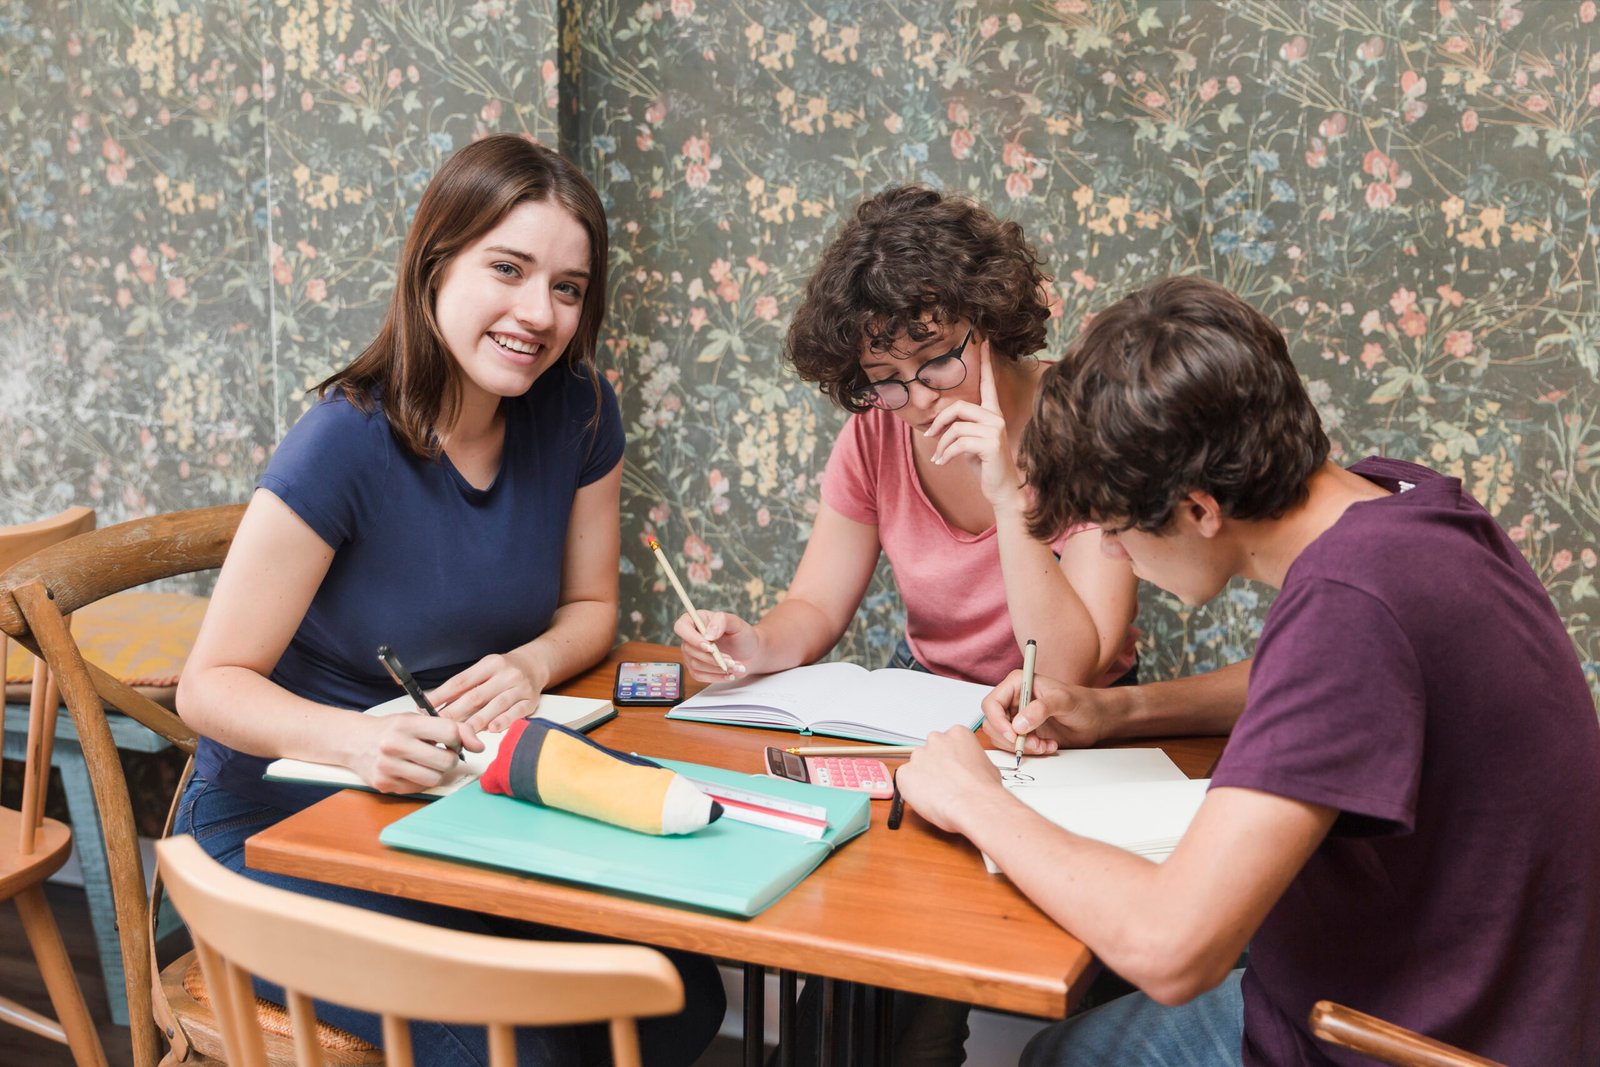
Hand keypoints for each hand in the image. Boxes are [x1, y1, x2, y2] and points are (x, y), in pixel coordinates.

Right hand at [351, 712, 484, 793]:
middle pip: (446, 761)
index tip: (455, 741)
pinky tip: (412, 769)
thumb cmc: (391, 729)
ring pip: (435, 778)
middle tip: (443, 754)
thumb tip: (479, 746)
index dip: (459, 739)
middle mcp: (394, 745)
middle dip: (451, 759)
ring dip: (437, 772)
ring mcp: (387, 767)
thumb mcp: (418, 719)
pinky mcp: (384, 784)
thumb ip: (451, 728)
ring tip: (427, 762)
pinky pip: (419, 788)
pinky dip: (421, 780)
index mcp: (406, 724)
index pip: (450, 732)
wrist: (354, 741)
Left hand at [430, 650, 549, 732]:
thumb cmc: (503, 671)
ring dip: (477, 720)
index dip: (442, 695)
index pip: (461, 681)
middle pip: (477, 695)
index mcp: (489, 664)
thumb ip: (464, 686)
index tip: (426, 707)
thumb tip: (436, 704)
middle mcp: (505, 674)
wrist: (535, 665)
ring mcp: (520, 687)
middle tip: (439, 725)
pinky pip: (516, 712)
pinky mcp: (531, 701)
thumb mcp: (484, 670)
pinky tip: (492, 729)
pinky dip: (504, 721)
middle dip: (455, 712)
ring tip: (462, 733)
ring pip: (496, 705)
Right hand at [671, 609, 753, 681]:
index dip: (692, 638)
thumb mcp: (736, 623)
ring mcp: (692, 655)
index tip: (709, 645)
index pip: (681, 627)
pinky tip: (730, 674)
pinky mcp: (696, 669)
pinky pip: (700, 676)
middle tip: (730, 659)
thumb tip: (708, 635)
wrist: (750, 652)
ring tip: (735, 665)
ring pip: (696, 664)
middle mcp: (690, 638)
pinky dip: (717, 677)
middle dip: (711, 657)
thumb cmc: (742, 635)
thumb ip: (721, 621)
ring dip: (717, 667)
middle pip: (689, 649)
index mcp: (697, 620)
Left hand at [895, 727, 1006, 834]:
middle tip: (945, 782)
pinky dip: (912, 789)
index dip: (950, 758)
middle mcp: (936, 740)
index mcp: (957, 734)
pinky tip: (927, 798)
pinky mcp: (904, 773)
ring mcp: (918, 755)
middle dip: (935, 765)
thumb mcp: (988, 767)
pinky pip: (905, 780)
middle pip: (930, 750)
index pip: (948, 742)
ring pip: (917, 765)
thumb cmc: (983, 789)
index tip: (953, 769)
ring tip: (938, 794)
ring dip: (923, 777)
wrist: (973, 804)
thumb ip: (972, 761)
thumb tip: (971, 770)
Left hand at [924, 338, 1023, 508]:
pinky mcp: (991, 444)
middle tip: (928, 437)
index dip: (986, 362)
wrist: (1002, 490)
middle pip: (958, 407)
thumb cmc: (985, 466)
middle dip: (938, 422)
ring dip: (941, 445)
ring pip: (955, 428)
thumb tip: (936, 426)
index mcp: (993, 414)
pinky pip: (958, 443)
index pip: (988, 383)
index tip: (984, 342)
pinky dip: (945, 454)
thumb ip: (959, 429)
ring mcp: (996, 430)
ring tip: (939, 457)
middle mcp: (997, 418)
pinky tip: (942, 463)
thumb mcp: (970, 444)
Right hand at [981, 670, 1125, 753]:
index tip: (1014, 735)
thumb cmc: (1083, 703)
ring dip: (1022, 746)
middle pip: (993, 724)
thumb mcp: (1064, 701)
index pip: (991, 703)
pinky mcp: (1024, 732)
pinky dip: (1029, 750)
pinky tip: (1047, 746)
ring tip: (1044, 745)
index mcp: (1017, 683)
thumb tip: (1018, 724)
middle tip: (1034, 744)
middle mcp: (1013, 700)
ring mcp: (1017, 717)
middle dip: (1012, 738)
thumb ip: (1041, 709)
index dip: (998, 721)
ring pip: (1002, 738)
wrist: (1096, 719)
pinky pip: (1014, 746)